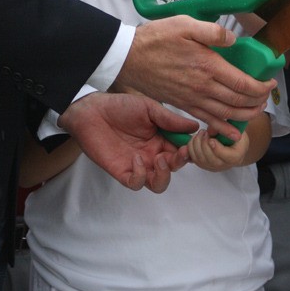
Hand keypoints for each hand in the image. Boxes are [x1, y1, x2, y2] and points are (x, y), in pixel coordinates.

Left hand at [57, 92, 193, 192]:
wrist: (92, 110)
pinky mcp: (122, 172)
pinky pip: (136, 184)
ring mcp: (138, 165)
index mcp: (161, 139)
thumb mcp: (149, 108)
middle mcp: (152, 154)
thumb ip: (170, 119)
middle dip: (181, 162)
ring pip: (158, 184)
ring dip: (164, 175)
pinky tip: (137, 159)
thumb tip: (195, 127)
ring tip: (161, 160)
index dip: (191, 150)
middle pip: (174, 168)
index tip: (197, 143)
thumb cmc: (120, 106)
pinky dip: (141, 176)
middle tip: (182, 152)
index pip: (182, 150)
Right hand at [115, 16, 274, 142]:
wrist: (128, 58)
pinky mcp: (182, 105)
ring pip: (226, 114)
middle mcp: (203, 87)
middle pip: (238, 102)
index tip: (270, 83)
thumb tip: (233, 40)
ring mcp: (192, 99)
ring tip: (257, 111)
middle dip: (258, 102)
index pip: (242, 84)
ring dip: (245, 115)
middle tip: (267, 97)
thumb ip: (212, 31)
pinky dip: (223, 129)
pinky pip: (208, 121)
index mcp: (208, 66)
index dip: (261, 87)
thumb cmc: (156, 38)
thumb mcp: (185, 24)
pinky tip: (233, 132)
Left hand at [187, 129, 250, 171]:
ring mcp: (213, 167)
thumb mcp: (235, 129)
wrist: (234, 145)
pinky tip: (195, 138)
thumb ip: (224, 129)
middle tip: (204, 132)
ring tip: (200, 133)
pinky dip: (191, 148)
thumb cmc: (236, 136)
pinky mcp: (204, 165)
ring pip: (200, 159)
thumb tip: (210, 130)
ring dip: (196, 144)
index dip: (216, 148)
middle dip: (204, 143)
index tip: (211, 139)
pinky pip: (193, 159)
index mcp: (236, 156)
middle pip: (210, 159)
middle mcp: (224, 165)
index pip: (226, 156)